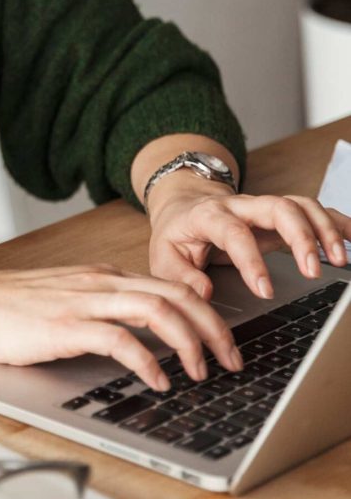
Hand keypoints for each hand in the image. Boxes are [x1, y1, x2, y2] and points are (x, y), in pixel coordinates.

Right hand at [0, 263, 241, 391]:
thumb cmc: (6, 310)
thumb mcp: (63, 301)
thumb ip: (99, 310)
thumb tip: (135, 337)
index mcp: (101, 276)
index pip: (170, 285)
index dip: (206, 313)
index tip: (222, 342)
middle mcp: (99, 283)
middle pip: (177, 294)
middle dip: (214, 328)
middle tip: (232, 360)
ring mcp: (83, 301)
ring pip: (158, 310)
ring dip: (191, 342)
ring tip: (204, 372)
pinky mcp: (66, 325)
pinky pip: (121, 339)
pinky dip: (148, 360)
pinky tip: (158, 381)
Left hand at [147, 183, 350, 300]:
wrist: (183, 204)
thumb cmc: (177, 234)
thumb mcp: (164, 256)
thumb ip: (181, 276)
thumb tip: (205, 294)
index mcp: (209, 216)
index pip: (233, 232)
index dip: (250, 259)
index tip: (264, 290)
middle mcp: (240, 206)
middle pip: (277, 207)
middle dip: (300, 236)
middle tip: (313, 271)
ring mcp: (263, 207)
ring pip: (300, 204)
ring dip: (324, 228)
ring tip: (341, 259)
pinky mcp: (280, 213)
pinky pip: (313, 210)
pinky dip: (337, 222)